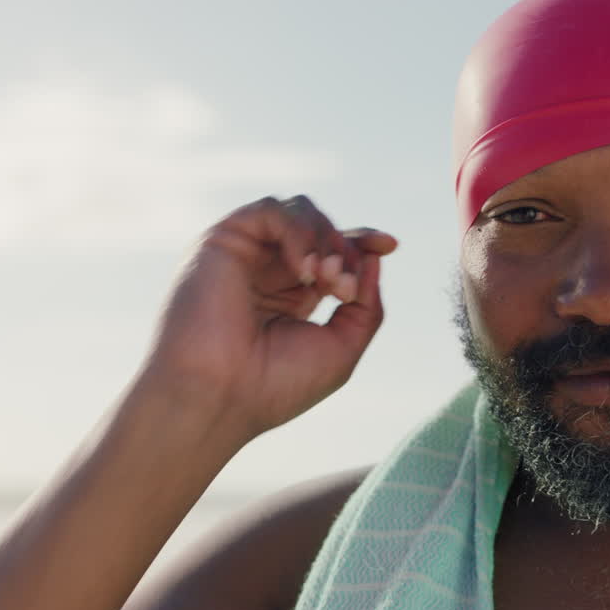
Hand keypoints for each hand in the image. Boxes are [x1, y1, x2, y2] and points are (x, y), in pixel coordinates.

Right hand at [146, 195, 396, 439]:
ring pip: (299, 211)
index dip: (362, 241)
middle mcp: (268, 272)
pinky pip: (271, 210)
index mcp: (293, 296)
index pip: (333, 251)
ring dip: (326, 240)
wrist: (220, 398)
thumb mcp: (342, 348)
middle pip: (322, 228)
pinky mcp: (221, 242)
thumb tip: (374, 256)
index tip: (389, 245)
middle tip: (345, 288)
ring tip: (328, 280)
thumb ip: (366, 305)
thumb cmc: (276, 385)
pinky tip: (305, 270)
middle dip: (346, 250)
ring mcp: (244, 255)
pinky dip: (299, 232)